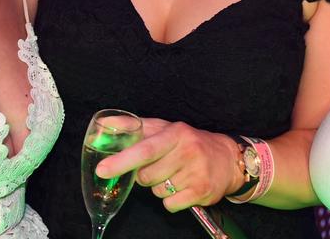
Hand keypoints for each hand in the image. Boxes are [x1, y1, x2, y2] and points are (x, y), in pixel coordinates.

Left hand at [95, 119, 241, 212]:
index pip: (144, 149)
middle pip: (146, 176)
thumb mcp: (164, 128)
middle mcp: (187, 150)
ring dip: (160, 188)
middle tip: (160, 167)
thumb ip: (135, 126)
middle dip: (145, 176)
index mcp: (175, 132)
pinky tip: (182, 188)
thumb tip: (106, 124)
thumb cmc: (188, 143)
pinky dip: (171, 201)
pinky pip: (170, 204)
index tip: (103, 170)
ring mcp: (196, 171)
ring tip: (175, 175)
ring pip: (157, 191)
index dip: (122, 160)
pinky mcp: (202, 190)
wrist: (227, 157)